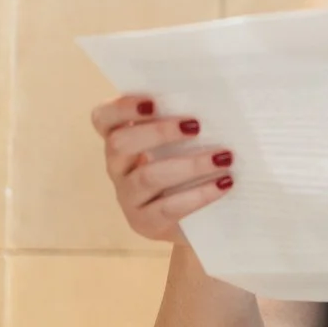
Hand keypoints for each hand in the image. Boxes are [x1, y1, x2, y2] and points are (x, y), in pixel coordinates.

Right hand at [91, 95, 233, 241]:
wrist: (197, 224)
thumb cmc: (190, 172)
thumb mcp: (182, 146)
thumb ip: (184, 125)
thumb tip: (215, 102)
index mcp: (122, 142)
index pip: (103, 119)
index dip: (121, 108)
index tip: (153, 102)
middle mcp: (117, 168)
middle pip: (119, 144)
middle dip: (158, 132)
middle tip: (196, 126)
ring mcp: (128, 198)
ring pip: (147, 177)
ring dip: (190, 164)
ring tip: (224, 157)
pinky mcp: (145, 223)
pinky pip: (168, 207)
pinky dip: (199, 194)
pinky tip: (224, 184)